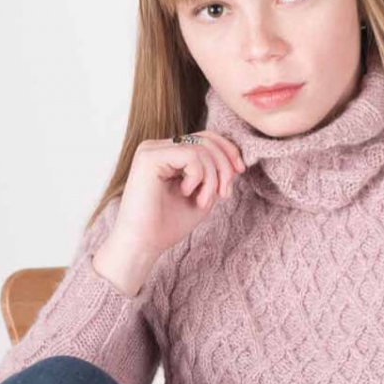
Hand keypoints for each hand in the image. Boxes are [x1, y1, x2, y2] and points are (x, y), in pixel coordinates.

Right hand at [93, 131, 244, 295]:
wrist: (143, 245)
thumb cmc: (168, 225)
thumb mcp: (202, 194)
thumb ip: (215, 174)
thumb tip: (235, 157)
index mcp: (168, 153)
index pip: (206, 138)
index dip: (228, 150)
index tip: (240, 171)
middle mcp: (158, 147)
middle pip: (206, 139)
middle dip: (224, 167)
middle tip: (224, 194)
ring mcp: (151, 150)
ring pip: (201, 148)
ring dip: (212, 178)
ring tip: (204, 201)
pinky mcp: (148, 157)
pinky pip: (190, 155)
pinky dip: (199, 176)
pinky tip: (187, 193)